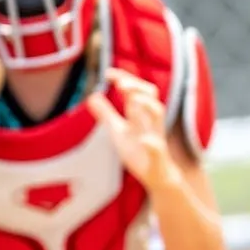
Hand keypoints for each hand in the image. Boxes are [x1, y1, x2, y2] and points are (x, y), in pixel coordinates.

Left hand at [87, 70, 176, 194]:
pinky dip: (152, 143)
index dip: (123, 78)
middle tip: (120, 83)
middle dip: (137, 86)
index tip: (108, 73)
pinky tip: (144, 141)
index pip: (135, 89)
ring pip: (158, 115)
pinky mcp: (158, 157)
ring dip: (147, 105)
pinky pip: (158, 148)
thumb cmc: (138, 152)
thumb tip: (91, 96)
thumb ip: (106, 114)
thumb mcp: (118, 131)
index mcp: (139, 114)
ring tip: (134, 100)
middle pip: (150, 95)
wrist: (157, 176)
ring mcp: (155, 137)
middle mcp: (149, 121)